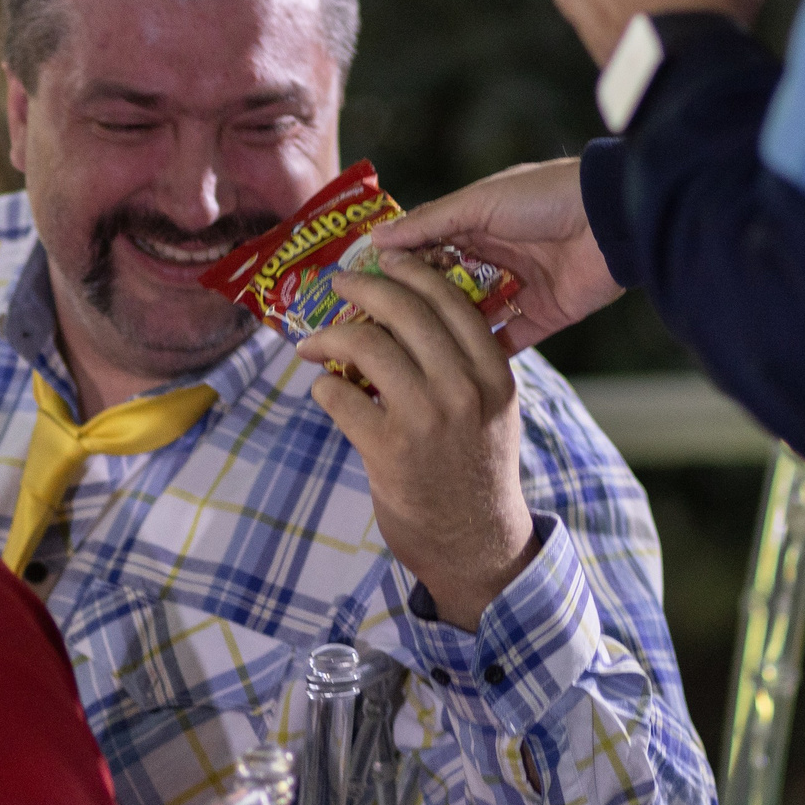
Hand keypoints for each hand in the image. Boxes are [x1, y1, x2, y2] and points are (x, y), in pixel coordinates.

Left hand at [300, 251, 539, 632]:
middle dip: (362, 287)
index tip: (384, 258)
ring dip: (328, 335)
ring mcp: (426, 419)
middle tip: (338, 284)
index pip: (450, 299)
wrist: (477, 546)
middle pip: (404, 310)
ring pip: (366, 345)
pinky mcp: (389, 449)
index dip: (411, 270)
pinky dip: (324, 386)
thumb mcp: (492, 410)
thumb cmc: (476, 470)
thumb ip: (464, 364)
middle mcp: (463, 390)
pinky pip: (340, 395)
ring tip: (311, 343)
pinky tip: (324, 390)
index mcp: (493, 374)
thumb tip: (408, 313)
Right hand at [372, 159, 620, 351]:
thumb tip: (378, 236)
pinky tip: (450, 373)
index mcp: (476, 224)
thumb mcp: (480, 203)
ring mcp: (517, 289)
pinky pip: (508, 341)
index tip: (358, 289)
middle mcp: (493, 257)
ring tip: (403, 355)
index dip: (395, 267)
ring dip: (444, 332)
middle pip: (444, 287)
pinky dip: (485, 353)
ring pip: (470, 317)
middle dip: (414, 306)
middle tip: (373, 330)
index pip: (425, 248)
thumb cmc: (545, 198)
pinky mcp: (543, 317)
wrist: (612, 219)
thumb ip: (432, 222)